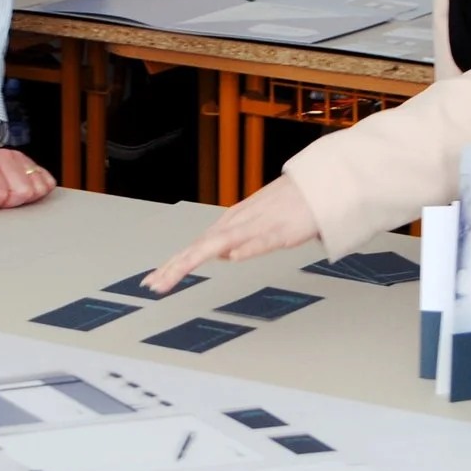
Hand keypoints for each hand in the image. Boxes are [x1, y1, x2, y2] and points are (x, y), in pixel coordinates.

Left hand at [0, 142, 54, 214]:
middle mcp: (3, 156)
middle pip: (21, 193)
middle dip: (5, 202)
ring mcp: (18, 158)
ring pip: (35, 189)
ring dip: (19, 198)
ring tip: (1, 192)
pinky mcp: (29, 163)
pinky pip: (46, 182)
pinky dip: (35, 191)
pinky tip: (16, 189)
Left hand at [143, 176, 322, 294]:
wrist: (317, 186)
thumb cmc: (289, 205)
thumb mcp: (258, 224)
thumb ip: (240, 239)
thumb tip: (225, 254)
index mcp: (232, 222)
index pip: (196, 246)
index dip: (174, 263)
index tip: (155, 280)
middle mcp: (239, 222)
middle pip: (201, 246)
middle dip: (174, 265)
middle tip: (152, 284)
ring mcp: (259, 225)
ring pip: (220, 243)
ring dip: (194, 259)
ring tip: (174, 275)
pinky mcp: (281, 231)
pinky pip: (260, 241)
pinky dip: (245, 249)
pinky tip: (231, 258)